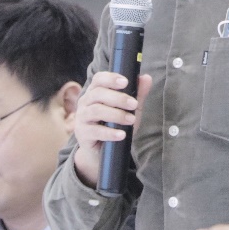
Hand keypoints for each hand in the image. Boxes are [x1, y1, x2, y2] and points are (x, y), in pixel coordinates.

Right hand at [71, 71, 152, 187]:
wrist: (102, 151)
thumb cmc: (115, 124)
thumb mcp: (129, 109)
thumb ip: (137, 94)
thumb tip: (146, 78)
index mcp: (95, 91)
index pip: (98, 79)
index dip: (111, 78)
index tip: (126, 82)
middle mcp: (85, 102)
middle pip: (98, 93)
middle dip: (118, 98)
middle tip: (134, 104)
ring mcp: (82, 117)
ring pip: (96, 111)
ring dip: (116, 115)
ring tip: (132, 120)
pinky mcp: (82, 133)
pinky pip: (95, 131)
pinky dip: (110, 132)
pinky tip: (122, 135)